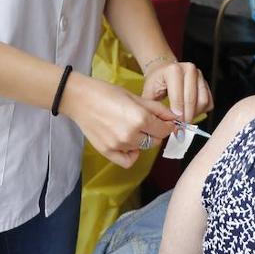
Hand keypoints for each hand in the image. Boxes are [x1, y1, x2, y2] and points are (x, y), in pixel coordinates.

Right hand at [61, 72, 176, 167]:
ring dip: (143, 140)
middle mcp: (131, 135)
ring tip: (133, 127)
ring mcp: (119, 145)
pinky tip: (128, 142)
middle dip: (156, 132)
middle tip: (148, 122)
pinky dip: (131, 154)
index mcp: (140, 118)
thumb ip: (156, 108)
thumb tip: (174, 116)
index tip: (166, 121)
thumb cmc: (106, 92)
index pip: (164, 129)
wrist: (80, 99)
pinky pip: (128, 160)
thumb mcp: (134, 96)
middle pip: (155, 140)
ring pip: (143, 148)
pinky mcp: (108, 152)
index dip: (168, 125)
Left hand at [142, 59, 212, 121]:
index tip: (174, 127)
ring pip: (202, 102)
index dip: (177, 115)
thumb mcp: (149, 93)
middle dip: (186, 118)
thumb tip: (160, 125)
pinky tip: (189, 113)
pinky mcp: (206, 83)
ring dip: (194, 115)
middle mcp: (189, 70)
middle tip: (180, 129)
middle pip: (191, 100)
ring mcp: (199, 76)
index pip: (178, 97)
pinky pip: (208, 102)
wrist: (164, 70)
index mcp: (173, 70)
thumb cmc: (156, 81)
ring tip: (184, 120)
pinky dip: (200, 111)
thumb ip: (154, 108)